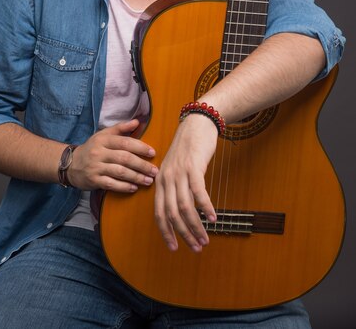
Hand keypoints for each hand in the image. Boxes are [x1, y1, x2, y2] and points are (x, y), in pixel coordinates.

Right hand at [67, 119, 157, 191]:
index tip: (153, 153)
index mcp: (103, 139)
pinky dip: (124, 187)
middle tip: (155, 171)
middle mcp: (99, 152)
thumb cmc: (92, 148)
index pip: (125, 142)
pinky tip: (134, 188)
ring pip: (120, 172)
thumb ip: (121, 128)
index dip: (140, 147)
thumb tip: (137, 121)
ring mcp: (96, 167)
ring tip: (148, 180)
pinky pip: (112, 185)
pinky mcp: (93, 180)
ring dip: (136, 177)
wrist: (70, 164)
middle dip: (142, 165)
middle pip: (124, 158)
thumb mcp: (103, 135)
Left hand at [154, 114, 217, 251]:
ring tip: (205, 239)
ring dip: (195, 226)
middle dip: (183, 234)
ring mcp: (179, 173)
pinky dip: (206, 208)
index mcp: (160, 181)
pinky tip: (213, 219)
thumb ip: (175, 187)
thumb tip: (180, 211)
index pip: (158, 213)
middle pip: (171, 214)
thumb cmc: (188, 148)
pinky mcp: (193, 167)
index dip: (166, 232)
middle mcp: (166, 179)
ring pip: (184, 207)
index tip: (174, 247)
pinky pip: (199, 193)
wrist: (196, 124)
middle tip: (196, 248)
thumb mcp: (176, 168)